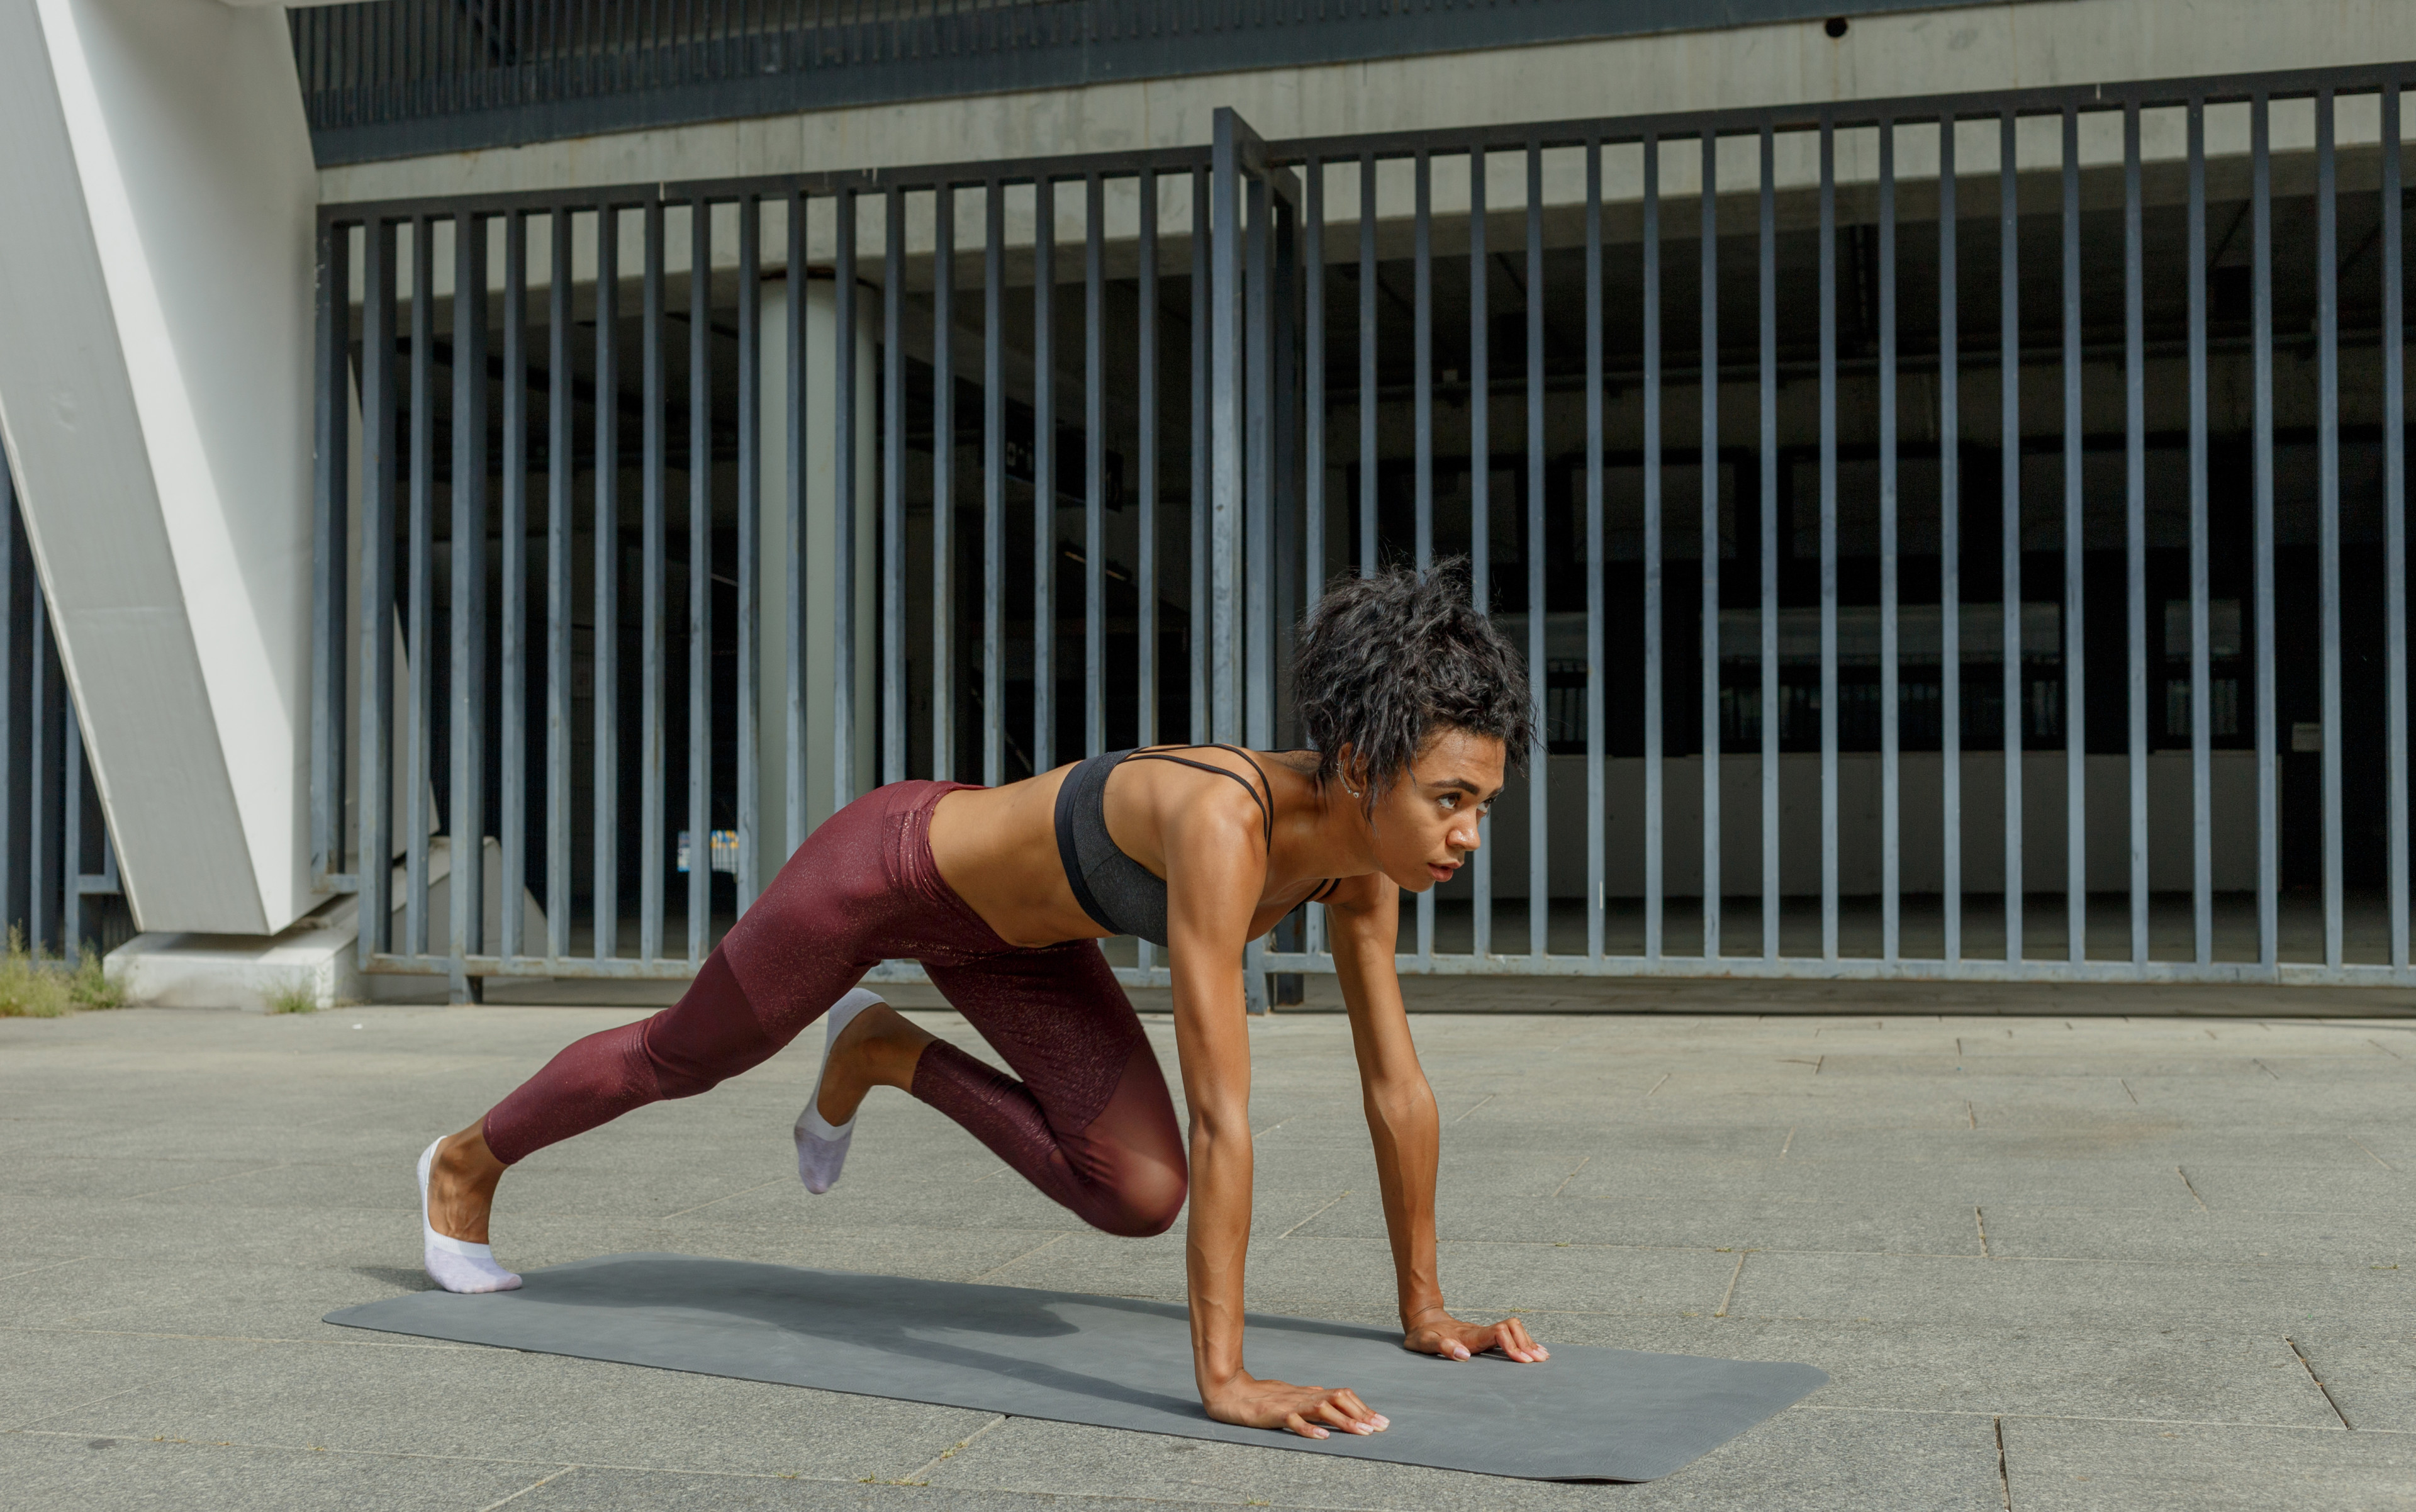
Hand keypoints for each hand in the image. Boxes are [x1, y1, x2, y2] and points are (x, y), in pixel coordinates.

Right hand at [1203, 1372, 1390, 1439]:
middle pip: (1339, 1399)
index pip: (1343, 1396)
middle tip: (1381, 1427)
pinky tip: (1323, 1437)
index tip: (1382, 1422)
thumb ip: (1312, 1396)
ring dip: (1344, 1421)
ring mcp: (1290, 1404)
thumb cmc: (1263, 1396)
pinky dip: (1309, 1428)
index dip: (1363, 1408)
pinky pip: (1294, 1421)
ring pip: (1321, 1409)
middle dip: (1362, 1414)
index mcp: (1310, 1394)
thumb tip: (1331, 1395)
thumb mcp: (1293, 1395)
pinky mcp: (1274, 1414)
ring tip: (1362, 1432)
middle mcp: (1304, 1396)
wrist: (1232, 1393)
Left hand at [1403, 1306, 1548, 1362]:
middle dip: (1527, 1344)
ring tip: (1543, 1357)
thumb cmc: (1422, 1334)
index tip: (1523, 1361)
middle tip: (1540, 1361)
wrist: (1423, 1318)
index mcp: (1470, 1336)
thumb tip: (1464, 1355)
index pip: (1498, 1333)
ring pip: (1513, 1331)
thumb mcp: (1424, 1342)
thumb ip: (1442, 1347)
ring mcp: (1484, 1333)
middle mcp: (1481, 1332)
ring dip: (1528, 1342)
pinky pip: (1509, 1336)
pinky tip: (1533, 1351)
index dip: (1512, 1345)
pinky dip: (1523, 1342)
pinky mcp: (1485, 1336)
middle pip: (1512, 1329)